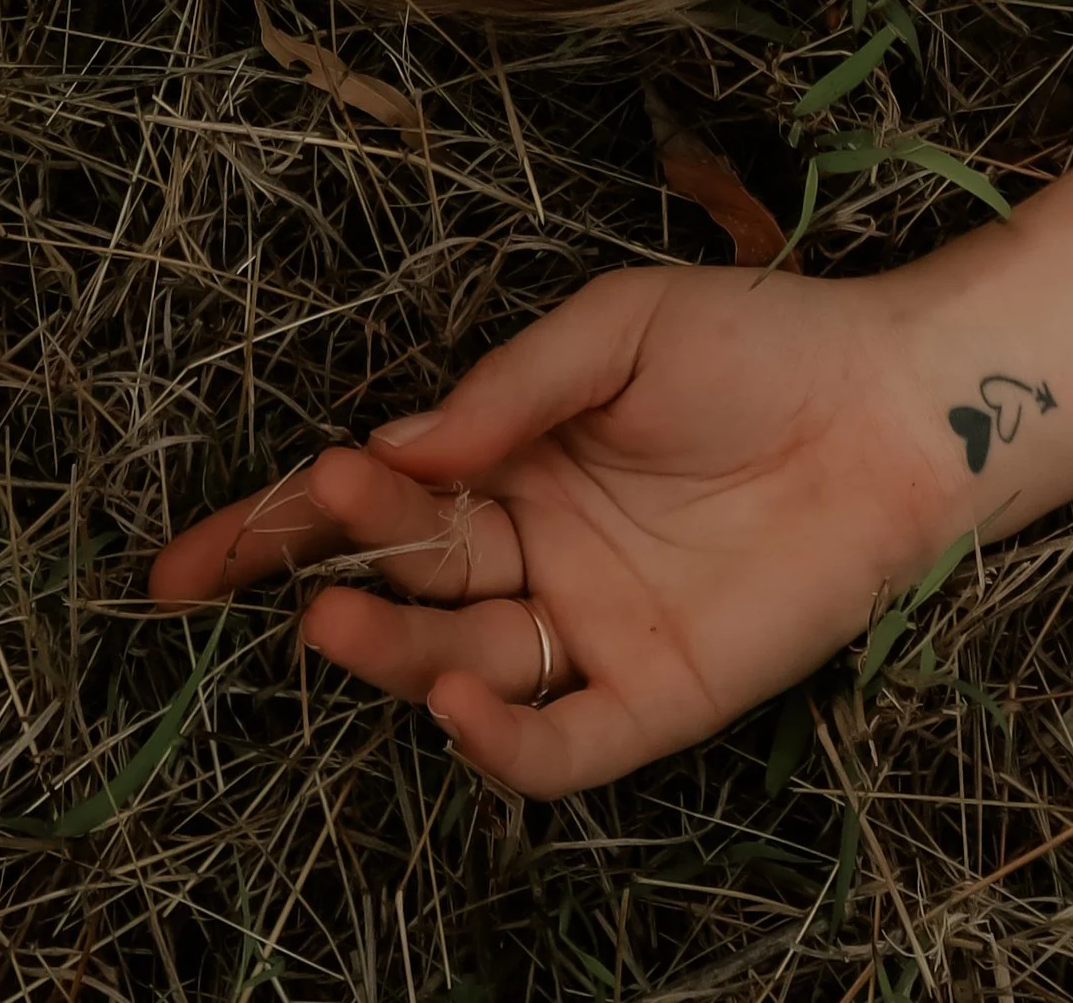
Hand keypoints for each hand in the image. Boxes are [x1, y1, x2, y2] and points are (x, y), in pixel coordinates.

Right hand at [148, 262, 962, 793]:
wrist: (893, 404)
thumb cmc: (758, 345)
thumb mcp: (619, 326)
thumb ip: (508, 390)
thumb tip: (395, 442)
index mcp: (509, 462)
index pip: (369, 507)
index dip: (272, 533)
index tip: (178, 567)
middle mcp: (533, 554)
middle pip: (399, 581)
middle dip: (331, 563)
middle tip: (304, 527)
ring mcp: (589, 631)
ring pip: (455, 664)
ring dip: (389, 651)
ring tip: (338, 620)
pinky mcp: (656, 696)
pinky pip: (558, 745)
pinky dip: (497, 740)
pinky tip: (453, 699)